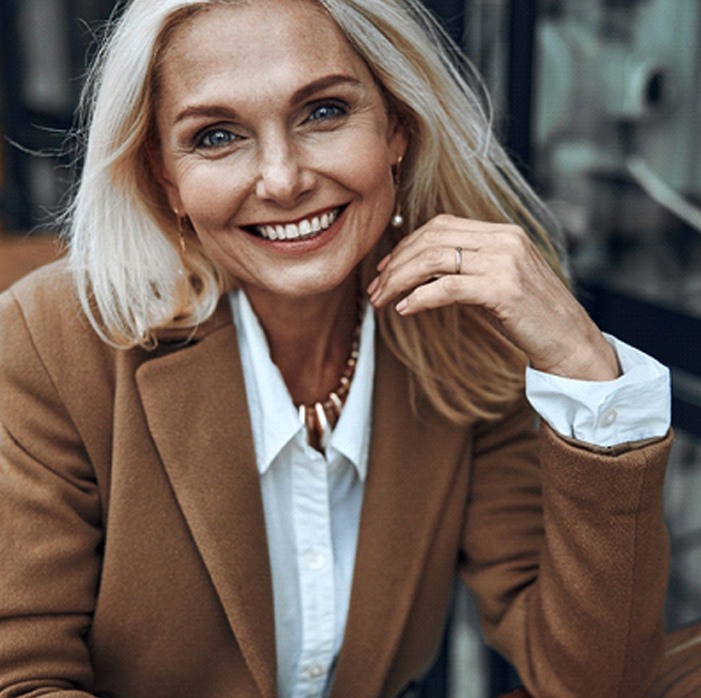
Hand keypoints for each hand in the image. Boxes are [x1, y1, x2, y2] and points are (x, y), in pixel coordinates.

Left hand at [367, 215, 618, 380]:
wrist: (571, 343)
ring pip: (434, 260)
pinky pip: (448, 287)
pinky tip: (405, 310)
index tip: (385, 268)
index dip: (406, 245)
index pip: (441, 226)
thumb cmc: (530, 318)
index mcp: (502, 233)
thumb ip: (464, 271)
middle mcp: (504, 240)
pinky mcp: (504, 290)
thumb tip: (417, 275)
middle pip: (432, 239)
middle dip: (396, 264)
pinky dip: (420, 298)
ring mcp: (506, 262)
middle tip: (375, 290)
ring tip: (382, 301)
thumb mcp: (495, 284)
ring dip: (400, 281)